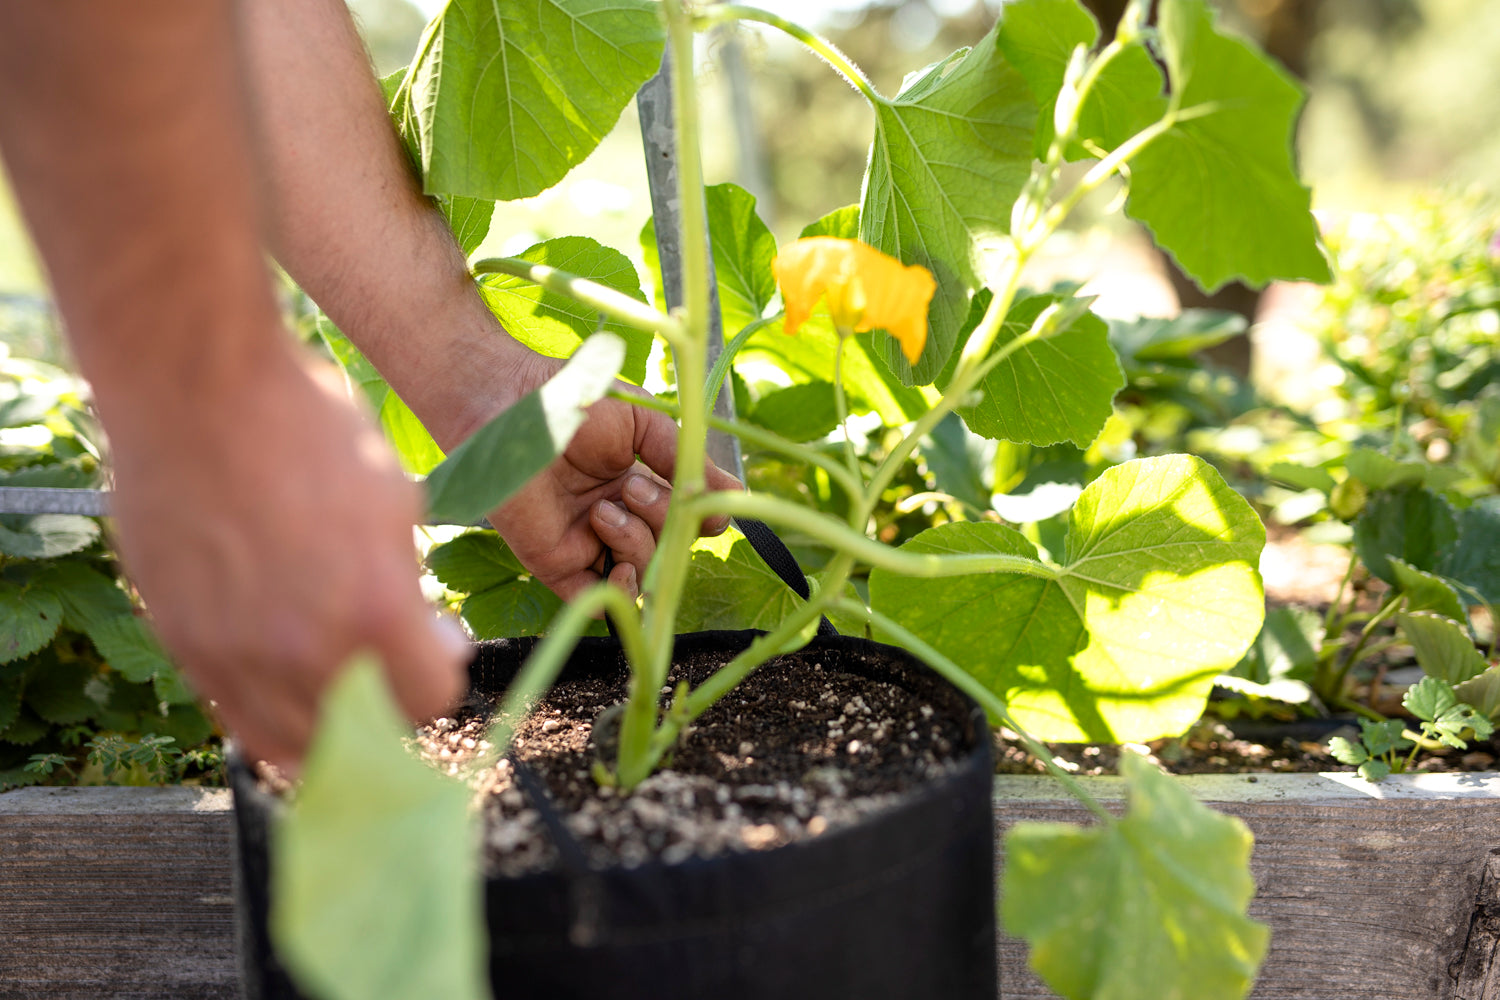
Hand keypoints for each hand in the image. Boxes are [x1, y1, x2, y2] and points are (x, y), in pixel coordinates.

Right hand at [105, 342, 468, 767]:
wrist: (196, 389)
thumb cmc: (307, 427)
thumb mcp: (395, 501)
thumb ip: (414, 585)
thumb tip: (435, 643)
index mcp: (372, 611)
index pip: (431, 697)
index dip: (440, 667)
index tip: (435, 641)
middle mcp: (301, 651)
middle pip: (369, 731)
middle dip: (392, 697)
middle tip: (388, 652)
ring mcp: (232, 656)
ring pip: (294, 744)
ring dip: (329, 720)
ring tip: (337, 668)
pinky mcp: (180, 643)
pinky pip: (234, 715)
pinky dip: (267, 706)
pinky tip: (283, 662)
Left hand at [482, 352, 740, 602]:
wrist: (509, 404)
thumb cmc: (572, 399)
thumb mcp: (643, 420)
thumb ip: (683, 456)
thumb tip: (733, 494)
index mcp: (643, 481)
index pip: (689, 517)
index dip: (703, 516)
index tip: (706, 501)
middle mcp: (620, 515)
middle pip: (670, 546)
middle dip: (664, 520)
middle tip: (633, 488)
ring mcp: (590, 542)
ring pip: (641, 573)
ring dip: (637, 544)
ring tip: (606, 509)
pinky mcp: (557, 563)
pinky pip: (599, 599)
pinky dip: (617, 591)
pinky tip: (613, 561)